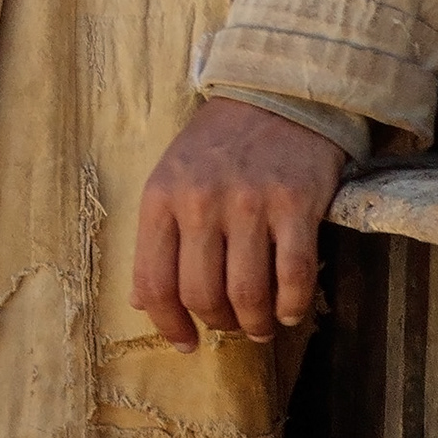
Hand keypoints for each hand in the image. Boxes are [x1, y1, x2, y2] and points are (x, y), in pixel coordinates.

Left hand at [130, 97, 346, 350]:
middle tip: (230, 325)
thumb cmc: (217, 146)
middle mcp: (200, 201)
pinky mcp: (295, 203)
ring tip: (259, 326)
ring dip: (255, 324)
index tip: (185, 342)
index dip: (168, 323)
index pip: (153, 281)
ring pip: (248, 293)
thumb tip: (142, 303)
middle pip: (202, 294)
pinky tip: (288, 311)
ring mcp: (249, 202)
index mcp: (160, 196)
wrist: (273, 95)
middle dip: (217, 323)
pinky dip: (292, 306)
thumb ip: (157, 239)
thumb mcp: (169, 180)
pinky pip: (294, 275)